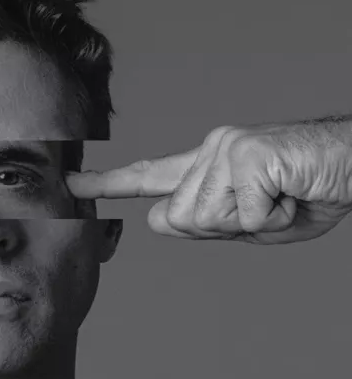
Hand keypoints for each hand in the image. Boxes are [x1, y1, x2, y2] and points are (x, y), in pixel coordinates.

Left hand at [65, 123, 351, 243]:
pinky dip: (272, 219)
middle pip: (178, 219)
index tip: (71, 184)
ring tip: (279, 198)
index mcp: (207, 168)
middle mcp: (209, 151)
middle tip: (266, 207)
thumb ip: (204, 225)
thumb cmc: (307, 195)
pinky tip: (289, 194)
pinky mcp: (244, 154)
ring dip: (250, 223)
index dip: (107, 184)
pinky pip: (241, 216)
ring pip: (204, 219)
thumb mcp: (249, 224)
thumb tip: (156, 217)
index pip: (147, 177)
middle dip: (222, 229)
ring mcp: (224, 149)